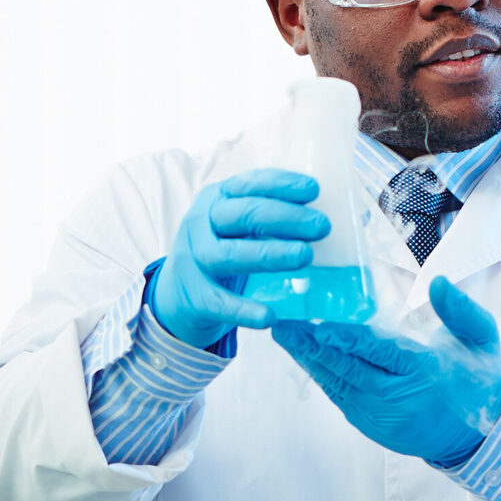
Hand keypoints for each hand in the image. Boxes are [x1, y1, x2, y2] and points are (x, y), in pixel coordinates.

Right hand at [148, 169, 329, 349]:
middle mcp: (201, 224)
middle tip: (322, 226)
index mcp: (216, 199)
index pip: (249, 185)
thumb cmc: (223, 251)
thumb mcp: (238, 226)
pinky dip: (245, 309)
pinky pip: (221, 303)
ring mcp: (195, 260)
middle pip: (244, 215)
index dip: (281, 185)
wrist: (179, 294)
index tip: (313, 190)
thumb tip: (321, 215)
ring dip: (270, 254)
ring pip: (231, 254)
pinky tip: (270, 315)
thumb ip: (269, 218)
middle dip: (286, 218)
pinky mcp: (195, 296)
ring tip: (304, 256)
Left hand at [274, 277, 500, 469]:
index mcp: (427, 372)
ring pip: (338, 384)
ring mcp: (381, 416)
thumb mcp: (482, 339)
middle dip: (312, 346)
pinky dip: (320, 375)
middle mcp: (400, 398)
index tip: (318, 324)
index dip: (347, 339)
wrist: (481, 436)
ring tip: (283, 334)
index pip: (381, 352)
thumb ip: (461, 310)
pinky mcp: (370, 425)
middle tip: (282, 323)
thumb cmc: (478, 379)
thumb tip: (437, 281)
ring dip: (309, 359)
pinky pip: (339, 396)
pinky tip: (303, 355)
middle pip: (349, 369)